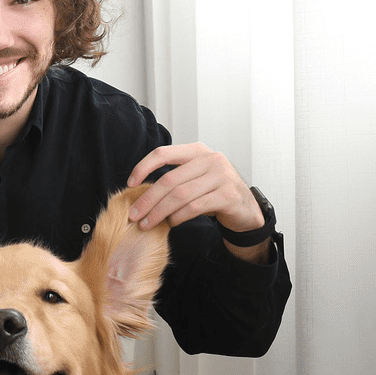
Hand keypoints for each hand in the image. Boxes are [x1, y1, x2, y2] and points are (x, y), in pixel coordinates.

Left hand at [126, 143, 268, 254]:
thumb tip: (139, 192)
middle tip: (134, 215)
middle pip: (169, 180)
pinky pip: (194, 207)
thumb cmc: (214, 193)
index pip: (163, 153)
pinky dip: (178, 217)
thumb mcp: (195, 178)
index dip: (143, 167)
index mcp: (197, 151)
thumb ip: (174, 177)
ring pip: (180, 195)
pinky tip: (171, 223)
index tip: (130, 184)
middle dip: (148, 199)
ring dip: (159, 212)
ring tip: (148, 224)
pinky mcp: (228, 195)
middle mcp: (210, 159)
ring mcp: (221, 176)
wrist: (246, 209)